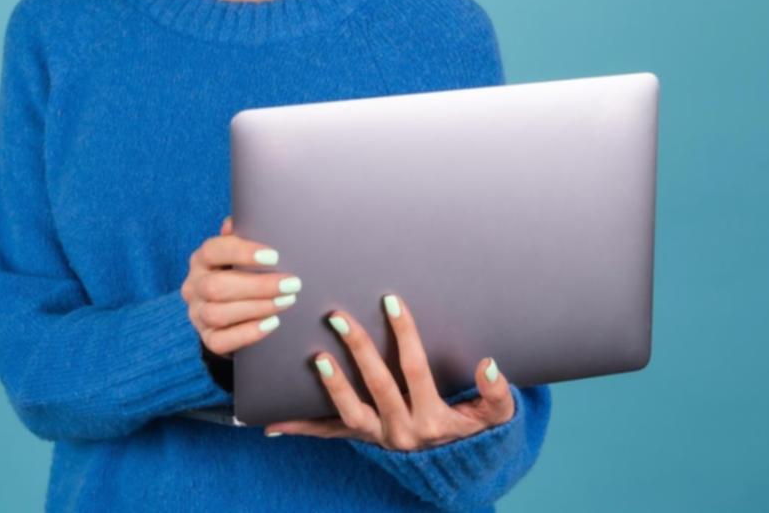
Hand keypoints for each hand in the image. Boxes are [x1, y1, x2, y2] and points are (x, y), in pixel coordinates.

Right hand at [181, 216, 301, 357]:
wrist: (232, 315)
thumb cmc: (240, 275)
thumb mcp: (241, 256)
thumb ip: (243, 238)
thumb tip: (242, 219)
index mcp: (201, 260)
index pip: (213, 250)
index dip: (241, 252)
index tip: (274, 256)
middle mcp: (194, 286)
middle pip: (216, 286)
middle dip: (258, 286)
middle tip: (292, 284)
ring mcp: (197, 314)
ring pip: (218, 313)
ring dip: (257, 307)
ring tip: (286, 301)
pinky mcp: (206, 339)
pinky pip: (221, 341)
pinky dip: (248, 332)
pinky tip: (272, 323)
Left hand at [264, 293, 515, 450]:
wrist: (458, 466)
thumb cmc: (475, 428)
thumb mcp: (496, 416)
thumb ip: (497, 392)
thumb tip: (489, 365)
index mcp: (432, 419)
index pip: (414, 369)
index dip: (404, 334)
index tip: (391, 301)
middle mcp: (403, 431)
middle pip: (377, 385)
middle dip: (358, 348)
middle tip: (337, 315)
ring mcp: (379, 438)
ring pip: (350, 413)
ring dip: (331, 386)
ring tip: (315, 357)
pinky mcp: (362, 440)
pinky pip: (329, 434)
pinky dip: (301, 428)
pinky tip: (271, 422)